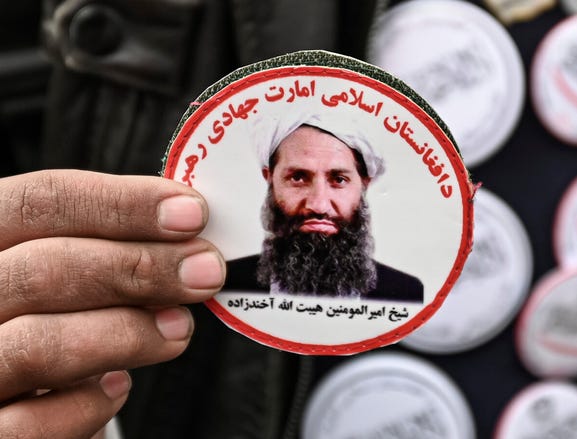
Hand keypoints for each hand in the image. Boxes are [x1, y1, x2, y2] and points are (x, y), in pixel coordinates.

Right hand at [0, 170, 224, 437]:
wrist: (16, 400)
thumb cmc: (48, 321)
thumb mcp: (68, 273)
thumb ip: (111, 251)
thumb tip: (188, 238)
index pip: (39, 202)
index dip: (122, 203)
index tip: (192, 213)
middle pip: (43, 267)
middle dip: (141, 266)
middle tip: (206, 270)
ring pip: (39, 344)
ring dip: (129, 332)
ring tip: (180, 328)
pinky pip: (32, 425)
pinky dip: (89, 405)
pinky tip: (118, 387)